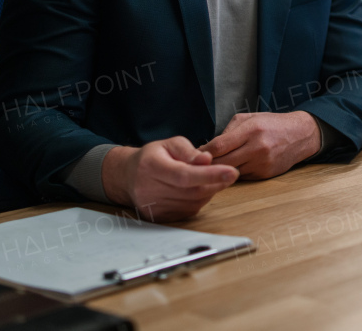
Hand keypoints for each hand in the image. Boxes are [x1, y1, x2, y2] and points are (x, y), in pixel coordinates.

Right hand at [101, 137, 238, 222]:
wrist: (128, 176)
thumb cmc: (154, 156)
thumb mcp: (170, 144)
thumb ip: (189, 151)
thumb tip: (207, 160)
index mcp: (151, 167)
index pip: (184, 175)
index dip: (210, 175)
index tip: (233, 172)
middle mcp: (149, 190)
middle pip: (191, 192)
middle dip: (216, 183)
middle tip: (230, 174)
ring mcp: (152, 207)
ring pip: (192, 203)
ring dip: (209, 191)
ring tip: (212, 179)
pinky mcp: (158, 217)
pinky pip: (187, 212)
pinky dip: (199, 201)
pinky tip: (199, 189)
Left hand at [199, 111, 320, 178]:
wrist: (300, 135)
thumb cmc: (271, 124)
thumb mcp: (249, 118)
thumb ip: (228, 131)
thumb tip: (208, 146)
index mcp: (251, 130)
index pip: (219, 146)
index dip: (203, 152)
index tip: (194, 154)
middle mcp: (257, 148)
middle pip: (222, 163)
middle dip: (208, 164)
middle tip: (198, 164)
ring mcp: (262, 163)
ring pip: (230, 172)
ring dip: (220, 171)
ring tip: (212, 167)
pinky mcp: (265, 174)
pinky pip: (242, 177)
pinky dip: (235, 173)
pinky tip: (232, 167)